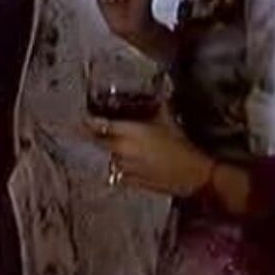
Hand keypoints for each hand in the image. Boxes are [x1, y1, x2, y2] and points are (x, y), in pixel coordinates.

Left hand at [86, 107, 211, 197]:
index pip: (100, 126)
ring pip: (108, 157)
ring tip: (112, 144)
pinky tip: (124, 161)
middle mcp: (122, 151)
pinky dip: (117, 165)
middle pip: (98, 142)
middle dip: (93, 135)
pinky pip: (117, 172)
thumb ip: (159, 105)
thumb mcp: (169, 121)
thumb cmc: (182, 147)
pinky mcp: (131, 182)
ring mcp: (124, 168)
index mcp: (129, 133)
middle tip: (89, 128)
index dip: (88, 121)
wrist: (193, 176)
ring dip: (108, 150)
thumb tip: (158, 92)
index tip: (82, 117)